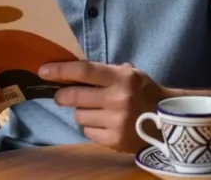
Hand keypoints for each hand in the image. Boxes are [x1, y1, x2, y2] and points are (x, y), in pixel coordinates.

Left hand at [43, 61, 167, 152]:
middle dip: (62, 95)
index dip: (61, 70)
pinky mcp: (114, 140)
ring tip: (94, 110)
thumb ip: (104, 72)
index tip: (43, 71)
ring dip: (80, 112)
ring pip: (78, 116)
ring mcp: (116, 121)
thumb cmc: (144, 92)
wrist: (167, 120)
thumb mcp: (130, 74)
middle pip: (75, 96)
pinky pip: (87, 131)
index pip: (85, 71)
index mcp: (123, 78)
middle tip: (61, 95)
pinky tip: (103, 122)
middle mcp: (119, 99)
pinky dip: (90, 126)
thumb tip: (70, 71)